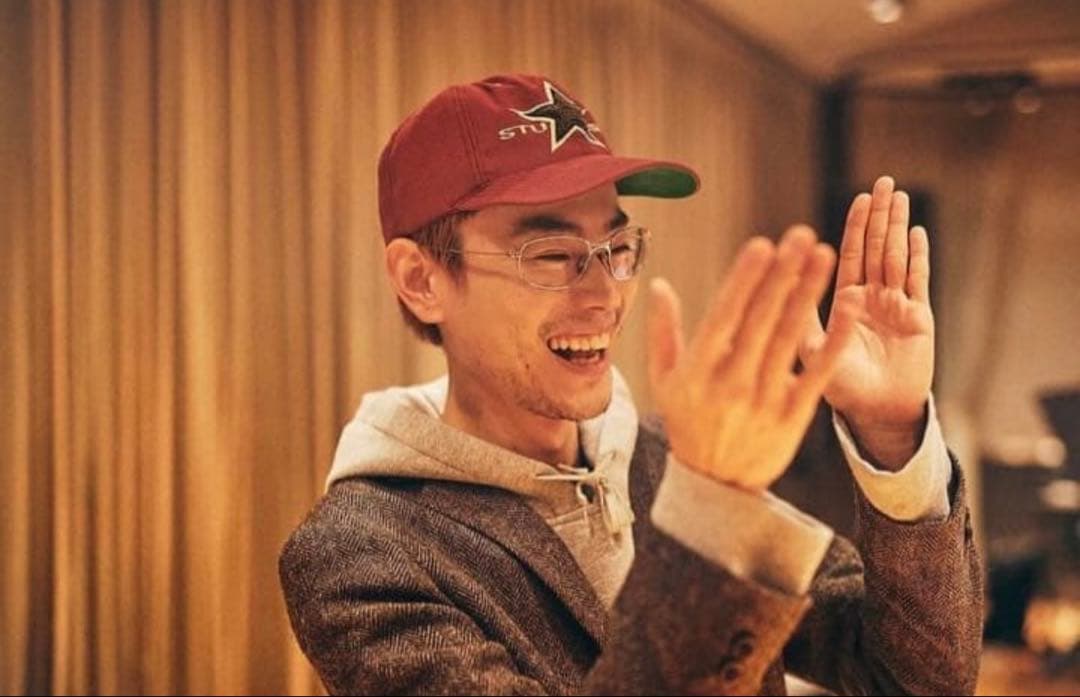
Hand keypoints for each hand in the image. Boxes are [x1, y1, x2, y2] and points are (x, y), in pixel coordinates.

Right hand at [646, 226, 857, 491]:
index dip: (744, 280)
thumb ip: (662, 332)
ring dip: (809, 294)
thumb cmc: (687, 424)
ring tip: (824, 256)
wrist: (715, 486)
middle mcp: (732, 382)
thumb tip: (658, 285)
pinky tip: (848, 308)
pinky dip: (834, 340)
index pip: (724, 316)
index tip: (762, 245)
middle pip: (762, 319)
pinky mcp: (794, 415)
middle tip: (802, 235)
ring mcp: (765, 400)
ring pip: (790, 338)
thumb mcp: (664, 382)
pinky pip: (817, 373)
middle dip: (783, 274)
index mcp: (698, 371)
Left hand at [799, 177, 934, 459]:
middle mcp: (869, 300)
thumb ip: (801, 320)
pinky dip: (918, 256)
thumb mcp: (811, 352)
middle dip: (876, 217)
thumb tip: (779, 288)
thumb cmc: (842, 388)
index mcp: (843, 303)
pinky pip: (918, 281)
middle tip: (881, 184)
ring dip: (897, 226)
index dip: (852, 229)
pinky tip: (917, 231)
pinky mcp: (919, 318)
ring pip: (895, 258)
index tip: (856, 200)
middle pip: (874, 249)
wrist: (876, 416)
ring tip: (896, 196)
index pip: (847, 258)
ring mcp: (895, 306)